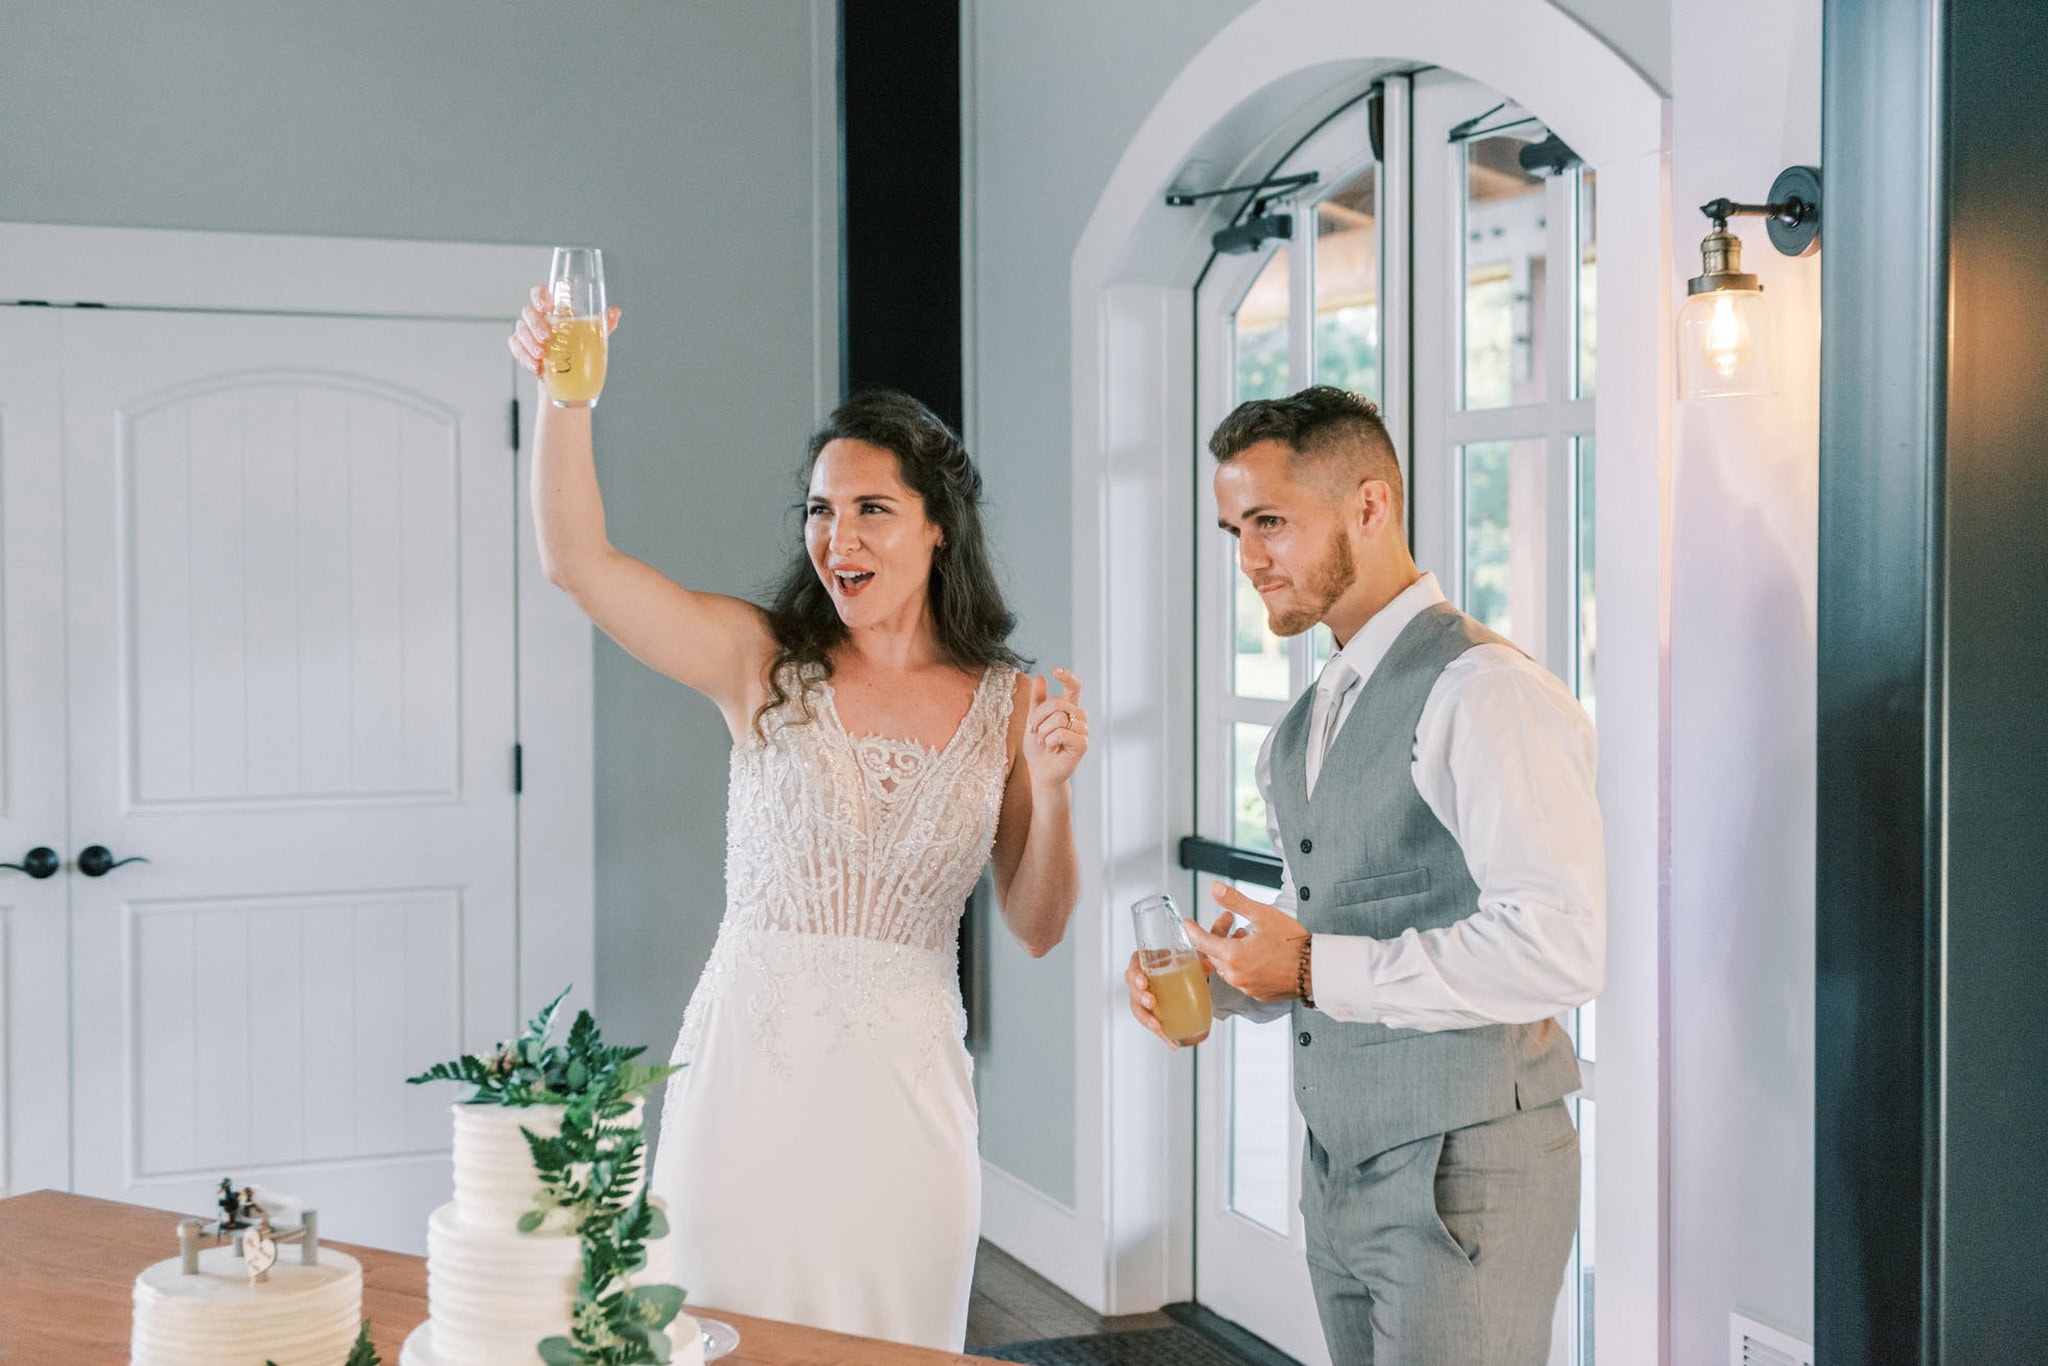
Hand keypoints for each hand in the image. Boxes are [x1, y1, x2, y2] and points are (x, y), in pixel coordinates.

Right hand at [507, 284, 620, 377]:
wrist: (566, 374)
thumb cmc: (576, 347)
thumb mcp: (591, 335)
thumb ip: (602, 324)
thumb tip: (614, 312)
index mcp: (553, 309)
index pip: (540, 293)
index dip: (539, 296)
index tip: (546, 306)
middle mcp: (537, 318)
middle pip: (528, 312)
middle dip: (536, 325)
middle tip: (547, 338)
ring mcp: (527, 333)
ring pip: (521, 331)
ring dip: (530, 343)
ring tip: (542, 355)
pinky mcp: (521, 349)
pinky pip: (517, 349)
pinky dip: (526, 358)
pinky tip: (537, 366)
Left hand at [1021, 668, 1088, 790]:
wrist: (1040, 771)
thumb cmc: (1038, 747)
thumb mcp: (1033, 720)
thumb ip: (1037, 700)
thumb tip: (1040, 677)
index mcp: (1069, 709)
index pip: (1074, 687)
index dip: (1067, 676)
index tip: (1055, 670)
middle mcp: (1079, 717)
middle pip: (1057, 703)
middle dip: (1038, 716)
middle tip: (1033, 730)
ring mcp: (1083, 730)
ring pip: (1059, 718)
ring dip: (1044, 731)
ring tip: (1045, 742)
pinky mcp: (1083, 744)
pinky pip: (1062, 733)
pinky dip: (1050, 740)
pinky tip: (1052, 748)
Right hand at [1125, 950, 1209, 1048]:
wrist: (1182, 979)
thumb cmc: (1177, 966)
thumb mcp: (1189, 960)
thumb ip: (1198, 962)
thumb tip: (1207, 966)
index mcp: (1146, 963)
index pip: (1135, 965)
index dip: (1135, 973)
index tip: (1143, 981)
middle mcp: (1140, 981)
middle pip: (1133, 989)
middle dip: (1140, 996)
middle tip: (1151, 1002)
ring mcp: (1143, 999)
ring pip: (1138, 1009)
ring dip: (1146, 1018)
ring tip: (1157, 1026)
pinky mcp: (1152, 1015)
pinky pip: (1153, 1025)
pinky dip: (1163, 1035)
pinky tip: (1172, 1042)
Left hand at [1183, 881, 1308, 1002]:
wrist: (1317, 968)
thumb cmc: (1292, 941)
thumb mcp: (1263, 914)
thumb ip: (1235, 901)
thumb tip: (1215, 888)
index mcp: (1233, 956)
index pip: (1202, 942)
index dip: (1192, 930)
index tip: (1186, 923)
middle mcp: (1235, 975)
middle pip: (1213, 954)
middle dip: (1217, 935)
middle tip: (1230, 920)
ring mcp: (1246, 987)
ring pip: (1226, 966)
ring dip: (1229, 950)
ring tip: (1244, 935)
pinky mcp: (1257, 993)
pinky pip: (1240, 977)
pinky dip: (1240, 963)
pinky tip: (1254, 952)